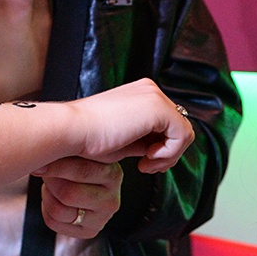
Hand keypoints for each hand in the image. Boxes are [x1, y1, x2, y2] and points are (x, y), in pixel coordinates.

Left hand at [38, 157, 122, 237]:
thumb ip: (68, 150)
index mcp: (112, 174)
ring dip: (47, 195)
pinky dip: (46, 209)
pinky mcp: (88, 231)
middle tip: (44, 172)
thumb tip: (43, 156)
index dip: (55, 166)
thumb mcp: (79, 152)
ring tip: (50, 184)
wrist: (83, 181)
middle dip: (50, 181)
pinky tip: (54, 198)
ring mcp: (101, 219)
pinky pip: (54, 222)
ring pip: (59, 210)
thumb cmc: (78, 162)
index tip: (41, 162)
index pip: (82, 171)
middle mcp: (111, 199)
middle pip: (68, 193)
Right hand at [62, 78, 194, 172]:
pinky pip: (182, 136)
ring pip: (184, 132)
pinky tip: (146, 158)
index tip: (145, 162)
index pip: (168, 123)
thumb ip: (145, 139)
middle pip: (179, 127)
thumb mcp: (125, 139)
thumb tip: (162, 149)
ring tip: (146, 164)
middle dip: (167, 152)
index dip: (162, 147)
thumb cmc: (89, 138)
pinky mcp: (158, 108)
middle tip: (147, 166)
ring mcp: (155, 96)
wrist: (72, 131)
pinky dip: (169, 154)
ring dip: (168, 156)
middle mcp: (150, 89)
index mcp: (140, 93)